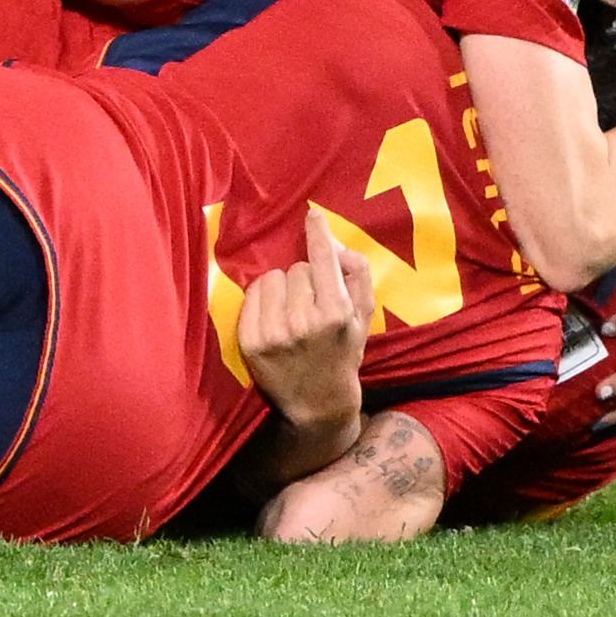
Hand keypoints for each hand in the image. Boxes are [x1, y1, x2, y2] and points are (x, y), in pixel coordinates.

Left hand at [239, 209, 374, 427]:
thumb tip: (333, 243)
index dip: (318, 233)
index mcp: (336, 312)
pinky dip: (263, 300)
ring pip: (273, 277)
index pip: (323, 259)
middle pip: (297, 268)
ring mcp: (274, 332)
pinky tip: (275, 318)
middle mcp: (303, 321)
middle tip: (313, 302)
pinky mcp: (251, 341)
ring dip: (283, 288)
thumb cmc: (344, 351)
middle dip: (306, 278)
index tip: (312, 214)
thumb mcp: (365, 315)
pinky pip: (253, 294)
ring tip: (292, 310)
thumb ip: (357, 273)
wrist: (319, 402)